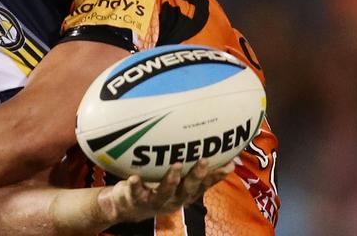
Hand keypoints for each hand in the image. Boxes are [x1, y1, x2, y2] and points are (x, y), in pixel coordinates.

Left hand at [97, 159, 234, 223]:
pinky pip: (136, 192)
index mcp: (183, 195)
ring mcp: (155, 201)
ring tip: (175, 166)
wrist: (128, 207)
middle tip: (204, 160)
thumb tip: (209, 150)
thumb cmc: (156, 188)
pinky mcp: (136, 200)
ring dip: (171, 180)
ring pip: (165, 192)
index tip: (228, 165)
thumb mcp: (175, 182)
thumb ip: (189, 170)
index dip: (216, 177)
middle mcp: (173, 200)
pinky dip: (136, 185)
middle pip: (187, 189)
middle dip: (196, 176)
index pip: (203, 186)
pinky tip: (134, 177)